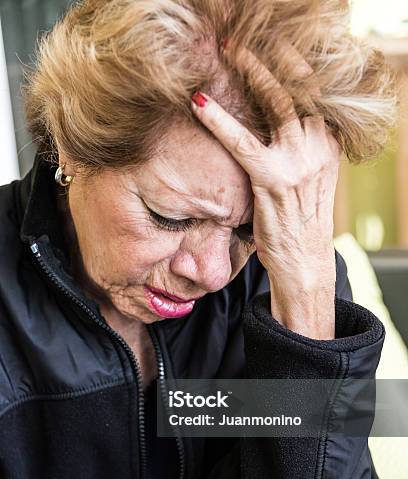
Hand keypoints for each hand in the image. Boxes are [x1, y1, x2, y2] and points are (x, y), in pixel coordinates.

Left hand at [191, 45, 340, 339]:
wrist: (305, 264)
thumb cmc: (299, 223)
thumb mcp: (310, 180)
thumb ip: (301, 151)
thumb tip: (277, 127)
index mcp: (329, 144)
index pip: (314, 92)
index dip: (293, 64)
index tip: (272, 45)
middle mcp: (319, 147)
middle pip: (299, 86)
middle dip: (272, 58)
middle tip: (242, 40)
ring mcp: (299, 162)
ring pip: (277, 102)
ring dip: (251, 71)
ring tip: (227, 51)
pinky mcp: (274, 180)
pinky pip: (243, 142)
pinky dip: (219, 120)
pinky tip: (198, 104)